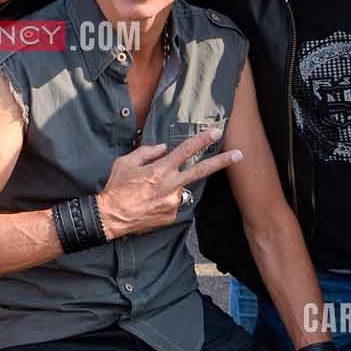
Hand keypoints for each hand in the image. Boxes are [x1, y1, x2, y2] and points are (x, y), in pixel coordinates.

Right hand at [97, 131, 242, 239]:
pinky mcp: (171, 216)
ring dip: (173, 187)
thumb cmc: (115, 188)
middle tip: (240, 155)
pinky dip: (165, 200)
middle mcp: (171, 185)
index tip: (216, 132)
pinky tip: (150, 204)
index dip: (202, 140)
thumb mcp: (125, 162)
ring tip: (150, 193)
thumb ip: (147, 152)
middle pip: (202, 170)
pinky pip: (174, 203)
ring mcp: (173, 202)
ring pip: (182, 188)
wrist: (110, 218)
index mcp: (160, 169)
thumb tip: (163, 148)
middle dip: (222, 162)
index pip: (185, 150)